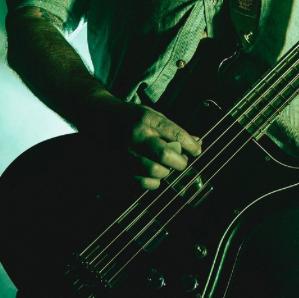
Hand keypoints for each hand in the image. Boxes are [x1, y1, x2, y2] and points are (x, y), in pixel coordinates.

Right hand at [85, 94, 201, 189]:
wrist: (101, 118)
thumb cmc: (132, 117)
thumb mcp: (153, 115)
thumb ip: (173, 130)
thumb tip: (197, 141)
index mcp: (146, 119)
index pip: (175, 134)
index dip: (191, 145)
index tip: (197, 150)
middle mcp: (136, 135)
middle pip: (165, 154)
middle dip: (180, 161)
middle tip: (182, 161)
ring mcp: (125, 152)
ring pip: (155, 171)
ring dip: (166, 171)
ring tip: (166, 167)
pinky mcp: (119, 166)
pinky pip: (142, 182)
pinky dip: (153, 182)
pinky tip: (154, 175)